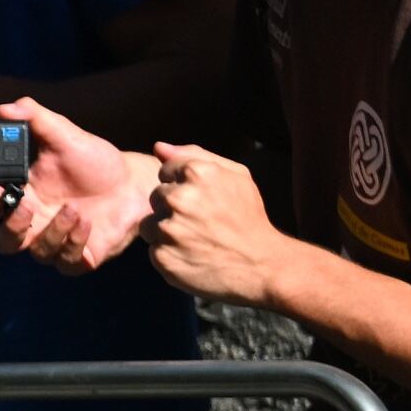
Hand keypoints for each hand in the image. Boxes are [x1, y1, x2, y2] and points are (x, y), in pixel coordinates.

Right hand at [0, 100, 158, 273]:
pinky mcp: (80, 258)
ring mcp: (56, 242)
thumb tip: (5, 108)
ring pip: (37, 253)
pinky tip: (87, 222)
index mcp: (24, 195)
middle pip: (4, 242)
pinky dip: (74, 243)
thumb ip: (36, 120)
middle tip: (28, 208)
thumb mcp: (67, 135)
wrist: (133, 182)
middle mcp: (34, 223)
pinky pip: (67, 262)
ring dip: (53, 232)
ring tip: (75, 209)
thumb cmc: (94, 161)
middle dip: (11, 229)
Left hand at [138, 143, 298, 309]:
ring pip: (149, 224)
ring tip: (195, 239)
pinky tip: (191, 255)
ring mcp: (169, 230)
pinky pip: (153, 250)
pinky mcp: (162, 257)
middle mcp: (179, 199)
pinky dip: (169, 254)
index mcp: (197, 173)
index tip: (202, 198)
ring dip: (166, 231)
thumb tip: (158, 147)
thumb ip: (195, 155)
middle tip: (200, 221)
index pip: (165, 170)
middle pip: (155, 197)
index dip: (182, 185)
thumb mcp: (235, 175)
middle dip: (172, 207)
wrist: (260, 264)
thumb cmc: (247, 216)